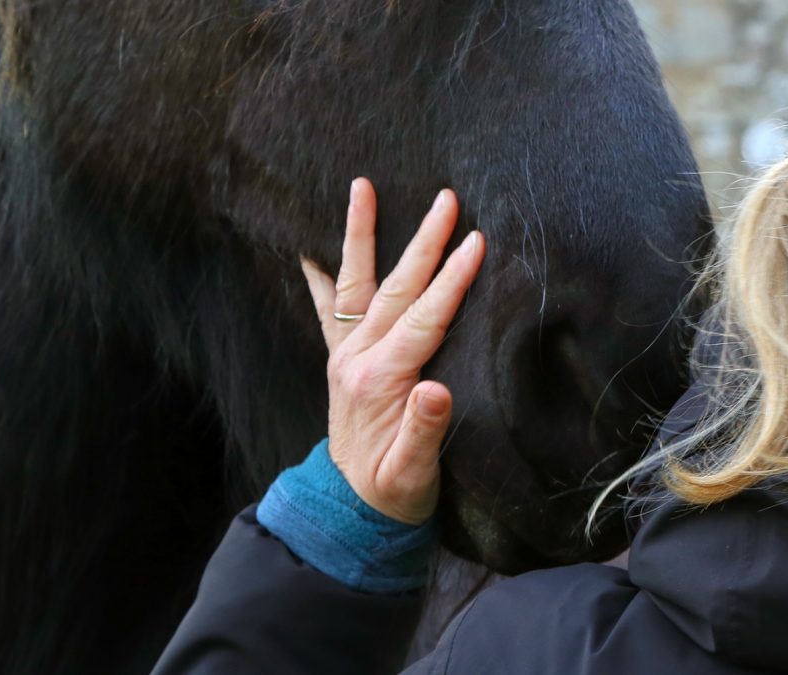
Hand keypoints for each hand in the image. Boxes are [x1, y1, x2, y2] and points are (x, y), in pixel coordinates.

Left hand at [300, 178, 484, 524]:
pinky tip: (310, 245)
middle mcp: (357, 359)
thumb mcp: (413, 473)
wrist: (353, 510)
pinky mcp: (341, 358)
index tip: (477, 243)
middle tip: (446, 199)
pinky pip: (328, 306)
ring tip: (362, 187)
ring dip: (362, 234)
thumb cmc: (393, 493)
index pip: (423, 319)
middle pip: (395, 288)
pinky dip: (321, 273)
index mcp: (380, 381)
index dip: (452, 281)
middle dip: (423, 242)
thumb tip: (437, 390)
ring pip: (357, 282)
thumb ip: (423, 431)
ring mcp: (344, 354)